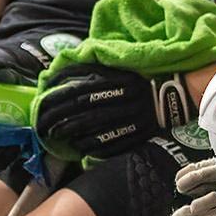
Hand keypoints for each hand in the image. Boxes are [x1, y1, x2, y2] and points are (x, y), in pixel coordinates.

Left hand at [33, 65, 193, 158]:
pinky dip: (90, 146)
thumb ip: (93, 69)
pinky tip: (77, 147)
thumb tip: (59, 74)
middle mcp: (123, 97)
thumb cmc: (138, 81)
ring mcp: (131, 117)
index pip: (79, 87)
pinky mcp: (137, 134)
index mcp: (118, 77)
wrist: (174, 96)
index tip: (41, 103)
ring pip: (93, 127)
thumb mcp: (119, 68)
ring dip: (69, 133)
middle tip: (41, 124)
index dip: (57, 96)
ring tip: (53, 136)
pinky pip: (109, 143)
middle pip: (82, 108)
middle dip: (58, 117)